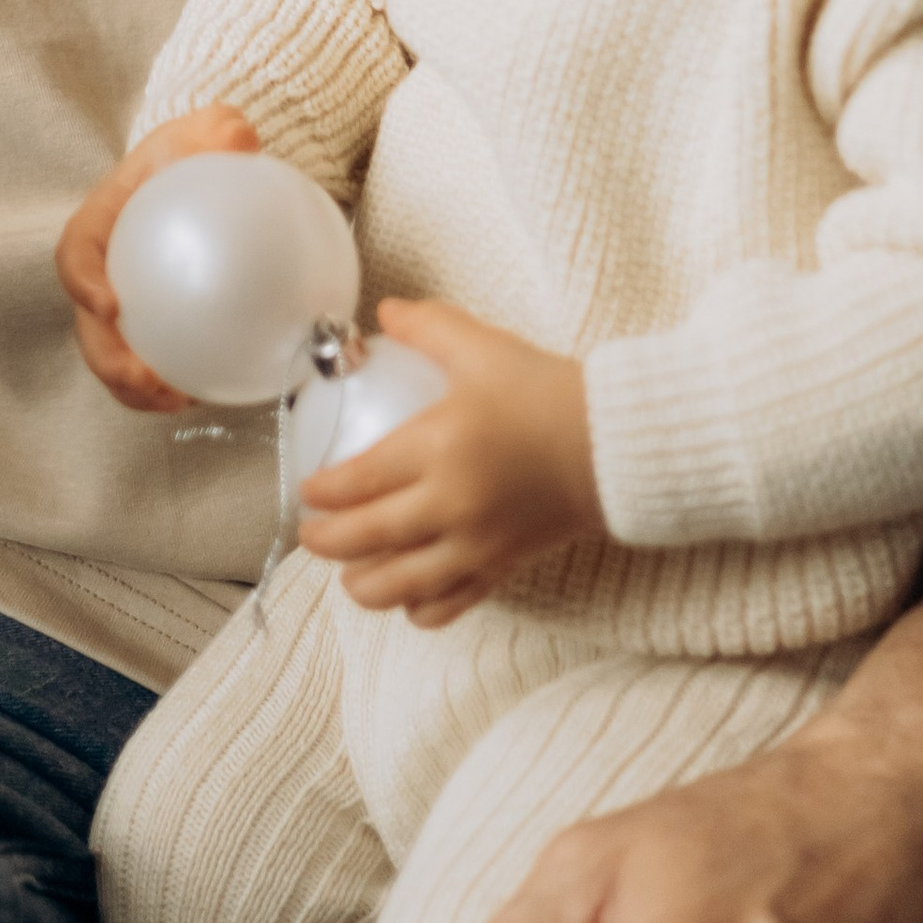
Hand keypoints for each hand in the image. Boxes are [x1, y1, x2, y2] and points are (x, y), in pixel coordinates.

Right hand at [55, 108, 260, 411]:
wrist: (202, 181)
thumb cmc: (194, 156)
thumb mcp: (207, 132)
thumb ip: (219, 132)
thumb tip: (239, 140)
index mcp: (101, 223)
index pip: (76, 253)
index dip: (82, 283)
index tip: (109, 305)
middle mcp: (103, 270)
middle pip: (87, 323)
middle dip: (107, 361)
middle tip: (145, 379)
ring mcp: (123, 305)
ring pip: (112, 356)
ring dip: (132, 389)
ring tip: (174, 400)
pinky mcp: (150, 329)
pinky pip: (150, 363)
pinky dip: (167, 386)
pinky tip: (202, 392)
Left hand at [299, 297, 596, 626]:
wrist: (616, 445)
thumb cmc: (547, 392)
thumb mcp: (482, 346)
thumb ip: (427, 326)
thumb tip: (384, 312)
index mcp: (438, 448)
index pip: (357, 481)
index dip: (322, 493)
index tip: (305, 491)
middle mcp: (451, 505)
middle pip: (368, 538)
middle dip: (326, 543)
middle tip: (309, 535)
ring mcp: (477, 545)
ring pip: (402, 586)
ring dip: (364, 586)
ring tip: (349, 574)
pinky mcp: (503, 568)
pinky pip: (450, 604)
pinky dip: (421, 609)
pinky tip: (408, 600)